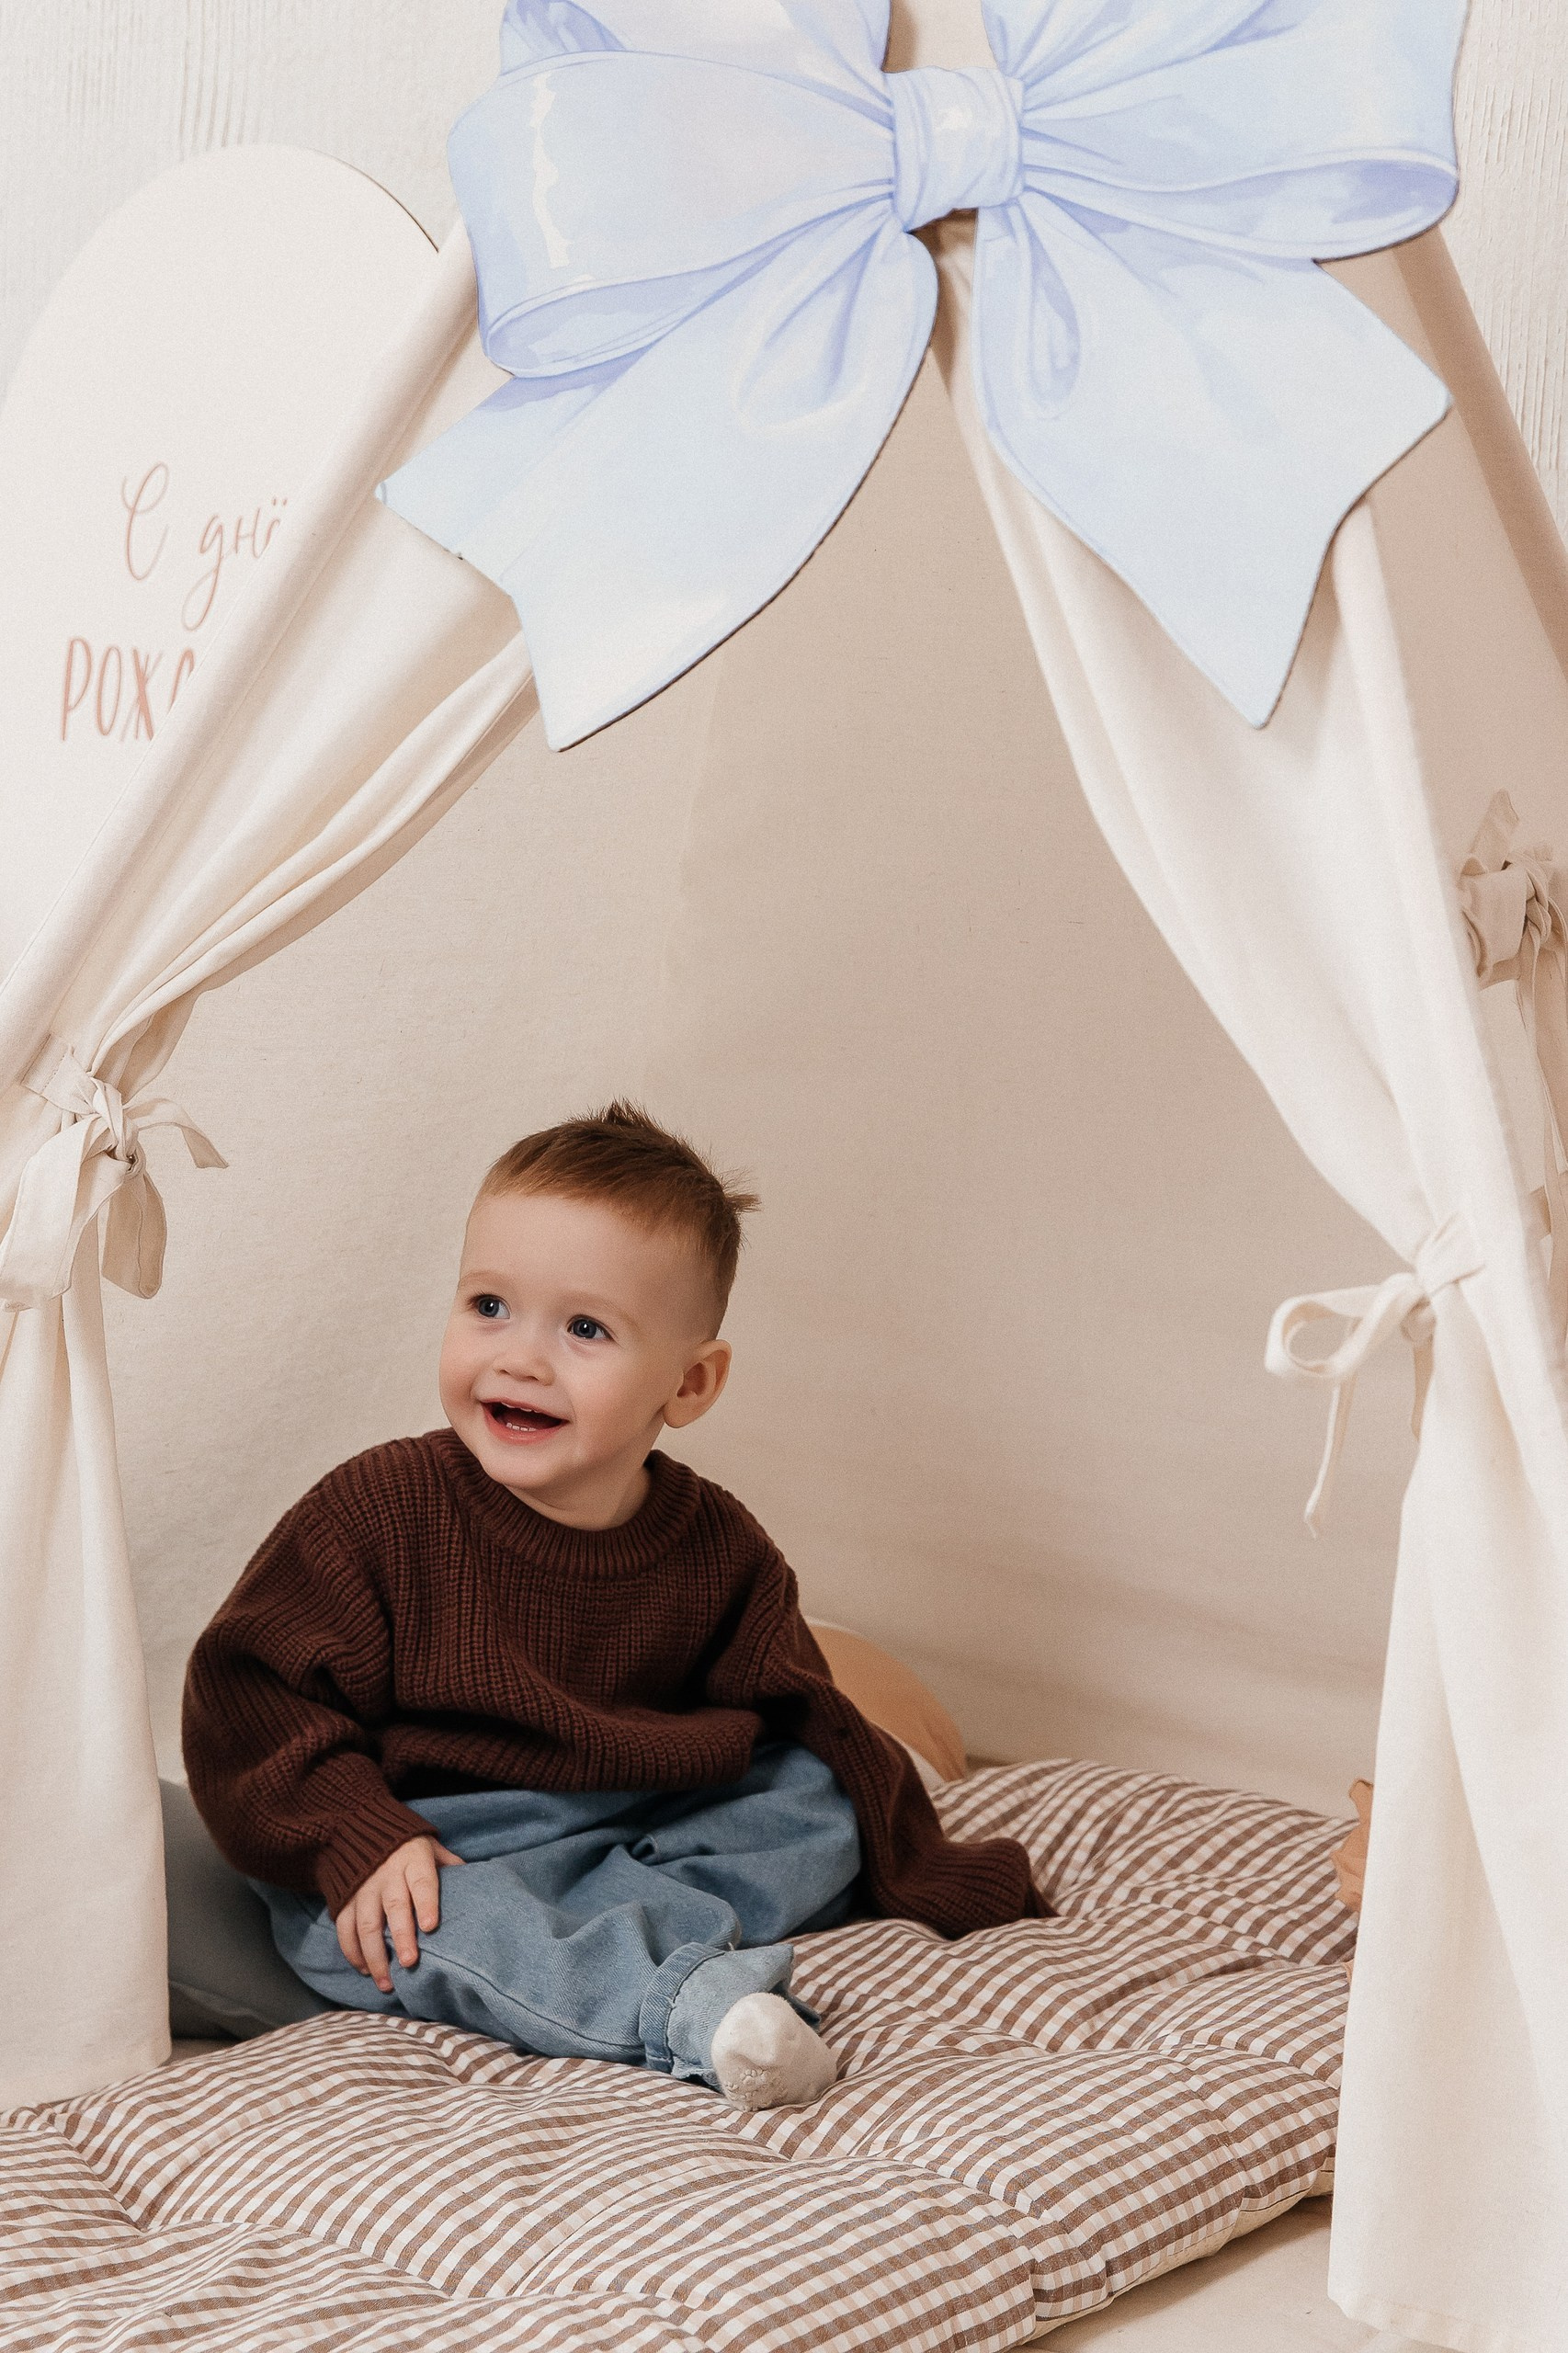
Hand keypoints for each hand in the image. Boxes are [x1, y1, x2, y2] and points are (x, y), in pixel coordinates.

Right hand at [335, 1835, 463, 1991]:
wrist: (362, 1830)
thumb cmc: (408, 1847)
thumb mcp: (431, 1848)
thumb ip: (449, 1865)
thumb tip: (476, 1885)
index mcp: (413, 1860)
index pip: (422, 1882)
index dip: (426, 1903)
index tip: (431, 1926)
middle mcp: (387, 1875)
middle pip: (394, 1907)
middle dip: (401, 1937)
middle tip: (410, 1963)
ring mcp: (364, 1888)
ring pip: (367, 1924)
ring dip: (375, 1955)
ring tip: (387, 1982)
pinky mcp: (345, 1899)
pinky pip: (345, 1928)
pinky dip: (353, 1952)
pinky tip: (365, 1970)